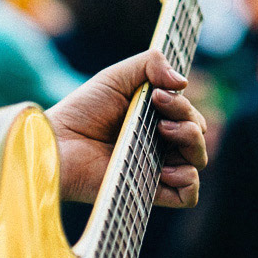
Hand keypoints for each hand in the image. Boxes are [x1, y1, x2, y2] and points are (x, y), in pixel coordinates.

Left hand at [45, 50, 207, 206]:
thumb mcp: (117, 76)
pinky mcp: (149, 191)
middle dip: (187, 118)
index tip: (158, 95)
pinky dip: (188, 179)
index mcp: (155, 119)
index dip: (181, 103)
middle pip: (198, 134)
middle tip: (160, 115)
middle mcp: (159, 145)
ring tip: (163, 133)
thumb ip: (151, 63)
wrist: (59, 142)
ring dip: (192, 142)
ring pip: (198, 160)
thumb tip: (183, 82)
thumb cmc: (82, 111)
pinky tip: (165, 168)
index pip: (189, 114)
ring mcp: (156, 168)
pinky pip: (188, 195)